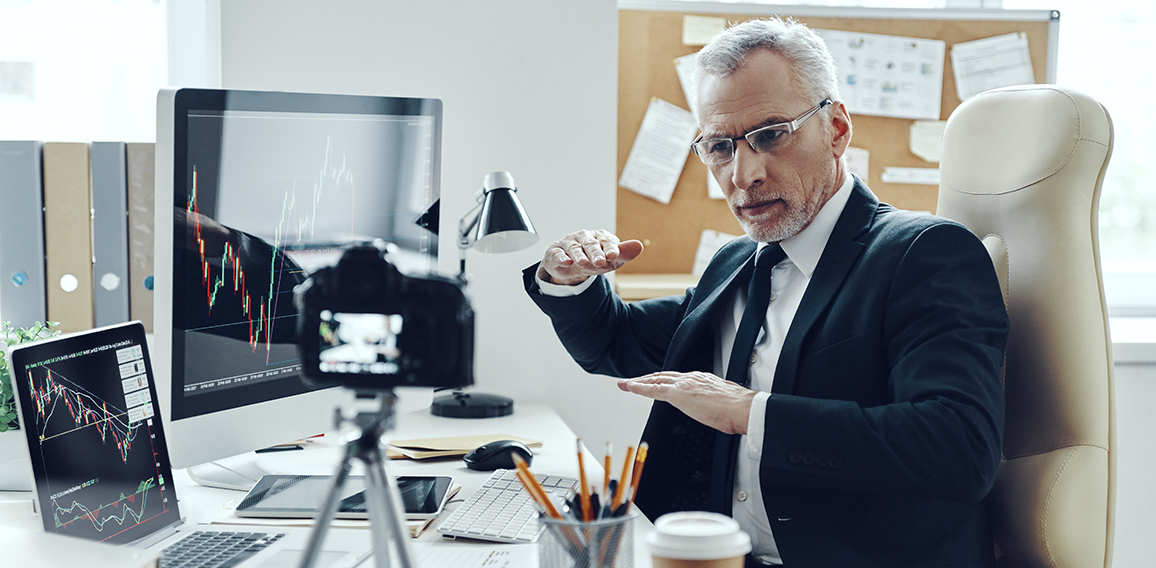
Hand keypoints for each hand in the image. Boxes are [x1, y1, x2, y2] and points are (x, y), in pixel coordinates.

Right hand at [537, 229, 643, 285]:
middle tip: (601, 262)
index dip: (610, 248)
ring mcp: (569, 243)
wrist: (571, 267)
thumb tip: (639, 245)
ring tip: (583, 263)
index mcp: (599, 237)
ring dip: (579, 255)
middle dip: (595, 253)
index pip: (606, 241)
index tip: (614, 255)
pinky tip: (566, 262)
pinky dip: (561, 257)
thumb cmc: (595, 260)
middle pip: (590, 244)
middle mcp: (584, 237)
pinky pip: (557, 253)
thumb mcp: (611, 260)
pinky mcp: (555, 251)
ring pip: (574, 248)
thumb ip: (624, 253)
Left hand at [617, 371, 755, 434]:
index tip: (656, 382)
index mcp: (702, 380)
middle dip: (646, 378)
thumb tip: (717, 411)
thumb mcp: (724, 402)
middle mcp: (691, 378)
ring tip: (627, 384)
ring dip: (639, 382)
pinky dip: (639, 388)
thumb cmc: (739, 409)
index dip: (663, 380)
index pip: (677, 378)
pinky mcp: (678, 394)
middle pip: (663, 376)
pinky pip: (653, 390)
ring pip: (655, 380)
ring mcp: (683, 385)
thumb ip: (715, 403)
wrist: (743, 408)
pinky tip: (630, 387)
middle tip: (633, 381)